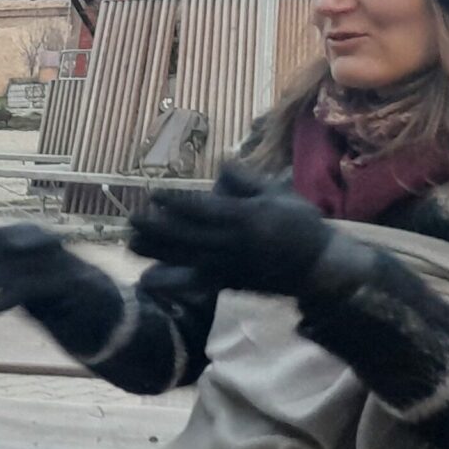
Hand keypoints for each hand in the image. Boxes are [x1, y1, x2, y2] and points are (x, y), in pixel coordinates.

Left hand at [0, 222, 125, 355]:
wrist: (116, 328)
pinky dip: (11, 297)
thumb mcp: (26, 289)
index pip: (3, 231)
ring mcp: (71, 269)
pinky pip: (42, 289)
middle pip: (15, 240)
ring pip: (24, 264)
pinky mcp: (81, 292)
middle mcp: (57, 252)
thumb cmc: (65, 306)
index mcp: (44, 247)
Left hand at [127, 166, 337, 296]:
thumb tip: (220, 165)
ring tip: (131, 242)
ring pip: (183, 258)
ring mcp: (226, 265)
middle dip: (155, 227)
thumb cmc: (300, 225)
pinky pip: (192, 284)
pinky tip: (146, 280)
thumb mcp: (278, 193)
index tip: (153, 194)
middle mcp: (230, 243)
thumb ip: (247, 180)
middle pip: (184, 235)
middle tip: (132, 218)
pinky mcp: (225, 282)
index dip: (174, 202)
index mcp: (245, 217)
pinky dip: (169, 282)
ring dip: (155, 251)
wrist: (318, 266)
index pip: (201, 209)